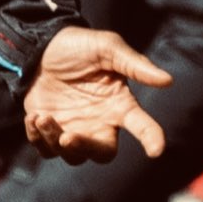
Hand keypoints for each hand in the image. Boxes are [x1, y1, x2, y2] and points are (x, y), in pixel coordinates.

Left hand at [22, 27, 172, 164]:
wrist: (41, 46)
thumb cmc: (79, 45)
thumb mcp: (108, 47)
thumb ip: (135, 64)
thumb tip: (167, 80)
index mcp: (119, 104)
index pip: (141, 125)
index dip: (151, 138)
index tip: (156, 150)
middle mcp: (99, 122)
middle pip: (103, 153)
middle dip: (87, 149)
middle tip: (69, 137)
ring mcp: (74, 129)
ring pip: (72, 155)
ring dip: (56, 140)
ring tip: (43, 117)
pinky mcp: (50, 131)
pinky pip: (46, 150)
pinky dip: (39, 139)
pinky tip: (34, 117)